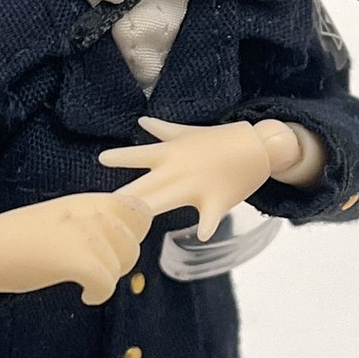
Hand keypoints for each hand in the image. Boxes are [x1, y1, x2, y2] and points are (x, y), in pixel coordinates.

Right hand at [0, 192, 150, 304]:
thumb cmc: (21, 239)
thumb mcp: (63, 218)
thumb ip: (94, 222)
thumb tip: (124, 238)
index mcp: (87, 200)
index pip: (138, 209)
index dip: (136, 232)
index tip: (116, 247)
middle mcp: (89, 212)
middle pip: (133, 242)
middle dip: (122, 261)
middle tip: (100, 270)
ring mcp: (83, 234)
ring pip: (121, 264)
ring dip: (109, 278)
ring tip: (89, 282)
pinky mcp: (74, 259)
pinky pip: (106, 282)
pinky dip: (98, 294)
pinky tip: (86, 296)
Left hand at [99, 117, 273, 240]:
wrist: (257, 147)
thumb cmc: (218, 141)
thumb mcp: (187, 132)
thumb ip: (163, 131)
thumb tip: (142, 122)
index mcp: (171, 154)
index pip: (140, 155)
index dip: (120, 157)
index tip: (101, 159)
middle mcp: (179, 170)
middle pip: (146, 184)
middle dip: (124, 195)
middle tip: (101, 205)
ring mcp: (197, 185)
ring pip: (169, 199)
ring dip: (152, 208)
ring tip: (136, 219)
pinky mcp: (217, 200)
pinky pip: (210, 216)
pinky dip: (207, 225)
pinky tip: (201, 235)